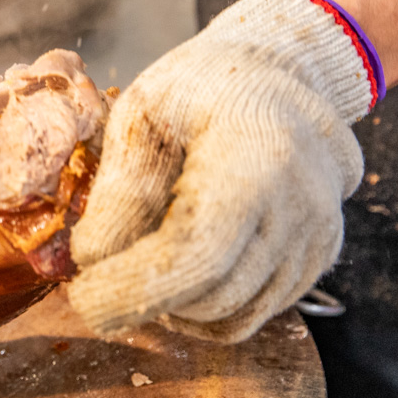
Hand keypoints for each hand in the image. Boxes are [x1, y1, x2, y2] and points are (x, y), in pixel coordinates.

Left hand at [68, 0, 379, 341]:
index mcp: (257, 158)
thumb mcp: (142, 113)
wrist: (274, 78)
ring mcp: (315, 242)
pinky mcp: (316, 264)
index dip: (134, 286)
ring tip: (133, 264)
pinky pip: (249, 316)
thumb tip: (90, 260)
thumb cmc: (199, 90)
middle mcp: (302, 209)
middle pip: (211, 295)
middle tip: (93, 276)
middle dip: (139, 299)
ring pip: (229, 319)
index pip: (197, 253)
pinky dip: (201, 309)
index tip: (82, 296)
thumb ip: (120, 187)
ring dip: (170, 307)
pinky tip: (172, 272)